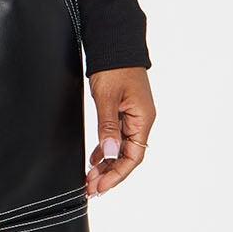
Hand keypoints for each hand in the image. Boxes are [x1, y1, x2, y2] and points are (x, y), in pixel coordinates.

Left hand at [85, 65, 154, 196]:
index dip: (117, 174)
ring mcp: (132, 117)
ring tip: (90, 179)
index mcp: (142, 119)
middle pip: (127, 156)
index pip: (133, 156)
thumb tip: (110, 154)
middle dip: (109, 174)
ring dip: (106, 165)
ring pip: (120, 149)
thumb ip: (108, 127)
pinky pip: (116, 138)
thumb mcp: (108, 98)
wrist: (114, 43)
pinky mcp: (123, 112)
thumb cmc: (114, 66)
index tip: (100, 186)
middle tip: (90, 188)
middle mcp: (140, 121)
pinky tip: (94, 160)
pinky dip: (105, 150)